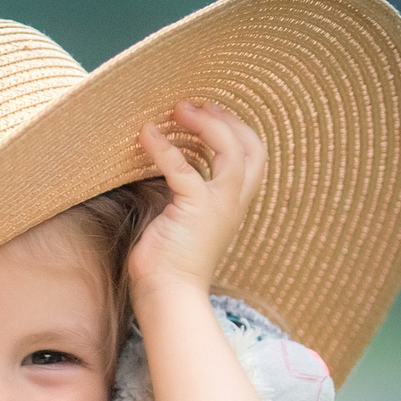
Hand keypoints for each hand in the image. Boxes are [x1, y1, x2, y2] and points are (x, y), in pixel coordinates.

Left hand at [129, 99, 267, 298]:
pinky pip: (182, 167)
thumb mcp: (176, 218)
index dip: (235, 130)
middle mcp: (233, 203)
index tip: (208, 113)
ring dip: (205, 123)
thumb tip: (156, 162)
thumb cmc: (167, 264)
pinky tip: (146, 134)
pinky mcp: (196, 209)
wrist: (168, 297)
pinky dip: (163, 147)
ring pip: (231, 149)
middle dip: (229, 119)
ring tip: (179, 109)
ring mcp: (219, 205)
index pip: (251, 158)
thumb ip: (177, 190)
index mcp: (232, 205)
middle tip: (198, 104)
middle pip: (253, 148)